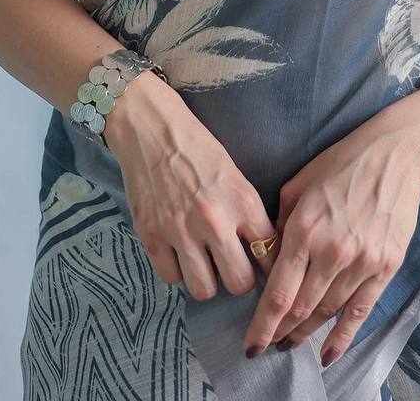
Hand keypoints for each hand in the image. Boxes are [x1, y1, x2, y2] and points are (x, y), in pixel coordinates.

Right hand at [104, 73, 279, 300]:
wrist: (151, 129)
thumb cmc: (197, 146)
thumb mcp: (234, 174)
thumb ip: (247, 212)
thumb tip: (260, 249)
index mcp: (242, 201)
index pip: (268, 253)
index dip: (267, 262)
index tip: (261, 264)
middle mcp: (215, 221)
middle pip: (239, 283)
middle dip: (238, 279)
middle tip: (231, 266)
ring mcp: (181, 232)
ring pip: (204, 290)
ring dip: (207, 280)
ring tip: (204, 263)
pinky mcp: (152, 237)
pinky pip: (171, 278)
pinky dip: (177, 270)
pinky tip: (178, 253)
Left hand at [242, 120, 419, 367]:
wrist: (395, 156)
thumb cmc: (342, 163)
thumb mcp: (299, 185)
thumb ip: (281, 225)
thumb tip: (269, 259)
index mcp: (305, 229)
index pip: (278, 293)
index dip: (262, 325)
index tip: (251, 344)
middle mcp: (332, 251)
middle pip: (300, 309)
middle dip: (280, 333)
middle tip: (267, 345)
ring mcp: (361, 262)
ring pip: (327, 312)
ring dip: (306, 333)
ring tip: (291, 343)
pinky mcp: (385, 267)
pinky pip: (360, 311)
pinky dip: (343, 337)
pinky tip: (328, 354)